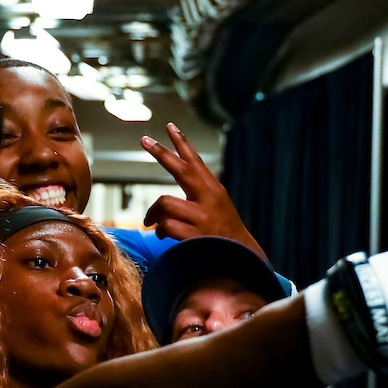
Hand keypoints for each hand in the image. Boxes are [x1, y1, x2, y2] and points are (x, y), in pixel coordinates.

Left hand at [141, 122, 267, 259]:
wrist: (243, 261)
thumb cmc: (224, 235)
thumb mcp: (217, 209)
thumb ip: (198, 197)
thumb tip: (167, 201)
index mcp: (214, 190)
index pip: (196, 162)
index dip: (182, 144)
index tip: (170, 126)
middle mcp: (209, 199)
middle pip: (181, 170)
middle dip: (162, 153)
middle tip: (145, 139)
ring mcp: (202, 217)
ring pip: (164, 202)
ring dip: (153, 213)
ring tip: (150, 221)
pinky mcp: (194, 236)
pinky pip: (165, 226)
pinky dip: (159, 231)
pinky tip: (160, 236)